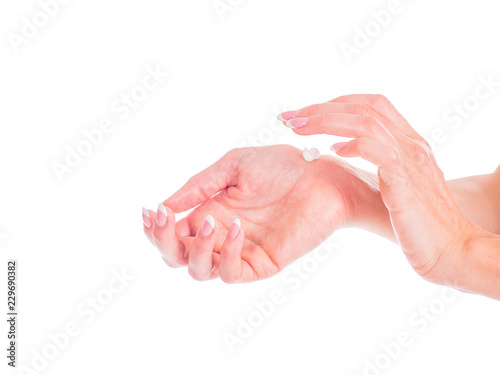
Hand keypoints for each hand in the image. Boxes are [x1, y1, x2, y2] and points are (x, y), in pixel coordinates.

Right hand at [143, 145, 359, 282]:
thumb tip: (165, 204)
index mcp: (210, 212)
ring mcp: (240, 251)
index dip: (156, 228)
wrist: (321, 174)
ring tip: (210, 220)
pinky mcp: (262, 263)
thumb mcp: (233, 166)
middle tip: (164, 218)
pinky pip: (232, 273)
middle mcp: (220, 236)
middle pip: (177, 256)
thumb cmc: (281, 166)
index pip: (173, 232)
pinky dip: (226, 254)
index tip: (150, 212)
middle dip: (163, 241)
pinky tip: (235, 227)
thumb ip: (199, 185)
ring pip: (199, 270)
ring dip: (193, 249)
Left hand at [280, 94, 483, 285]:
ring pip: (366, 120)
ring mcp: (410, 159)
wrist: (450, 249)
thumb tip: (340, 150)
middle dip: (320, 108)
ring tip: (297, 129)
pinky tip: (332, 151)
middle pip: (362, 107)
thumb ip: (376, 163)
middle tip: (288, 118)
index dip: (335, 104)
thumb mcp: (396, 184)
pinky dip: (353, 144)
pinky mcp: (405, 182)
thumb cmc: (418, 222)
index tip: (305, 114)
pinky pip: (378, 150)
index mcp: (408, 141)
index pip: (371, 104)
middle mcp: (411, 143)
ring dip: (325, 121)